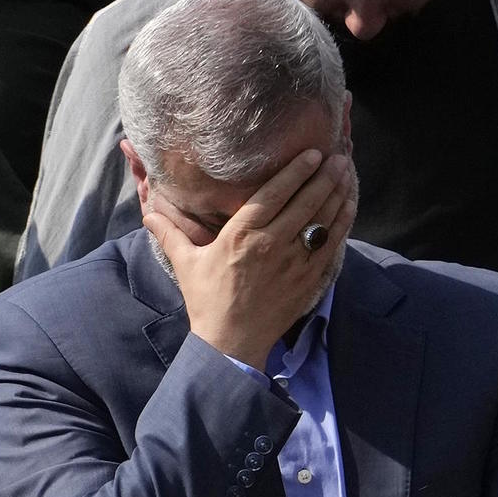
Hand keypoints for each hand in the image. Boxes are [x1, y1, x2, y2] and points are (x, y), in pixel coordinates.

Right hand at [144, 149, 356, 367]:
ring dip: (338, 193)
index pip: (274, 194)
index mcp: (241, 236)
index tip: (312, 153)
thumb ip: (170, 234)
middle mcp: (271, 245)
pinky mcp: (308, 278)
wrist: (231, 343)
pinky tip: (348, 204)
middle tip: (338, 156)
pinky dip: (342, 221)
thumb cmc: (207, 302)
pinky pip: (332, 243)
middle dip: (325, 175)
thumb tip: (148, 215)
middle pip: (306, 201)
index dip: (296, 170)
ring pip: (324, 219)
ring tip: (346, 172)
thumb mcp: (186, 265)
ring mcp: (294, 262)